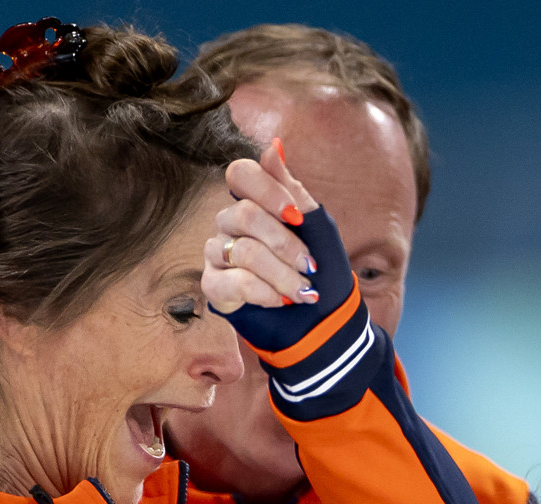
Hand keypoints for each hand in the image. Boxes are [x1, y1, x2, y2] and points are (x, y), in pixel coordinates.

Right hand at [202, 139, 319, 314]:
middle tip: (310, 265)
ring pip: (243, 251)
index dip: (268, 191)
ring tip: (304, 291)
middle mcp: (230, 224)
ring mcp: (219, 253)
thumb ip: (292, 189)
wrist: (325, 319)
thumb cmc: (321, 270)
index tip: (297, 217)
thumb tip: (273, 146)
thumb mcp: (317, 228)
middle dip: (286, 244)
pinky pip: (232, 282)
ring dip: (283, 275)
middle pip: (244, 214)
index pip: (240, 174)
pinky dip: (265, 293)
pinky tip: (281, 301)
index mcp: (255, 203)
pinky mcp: (215, 286)